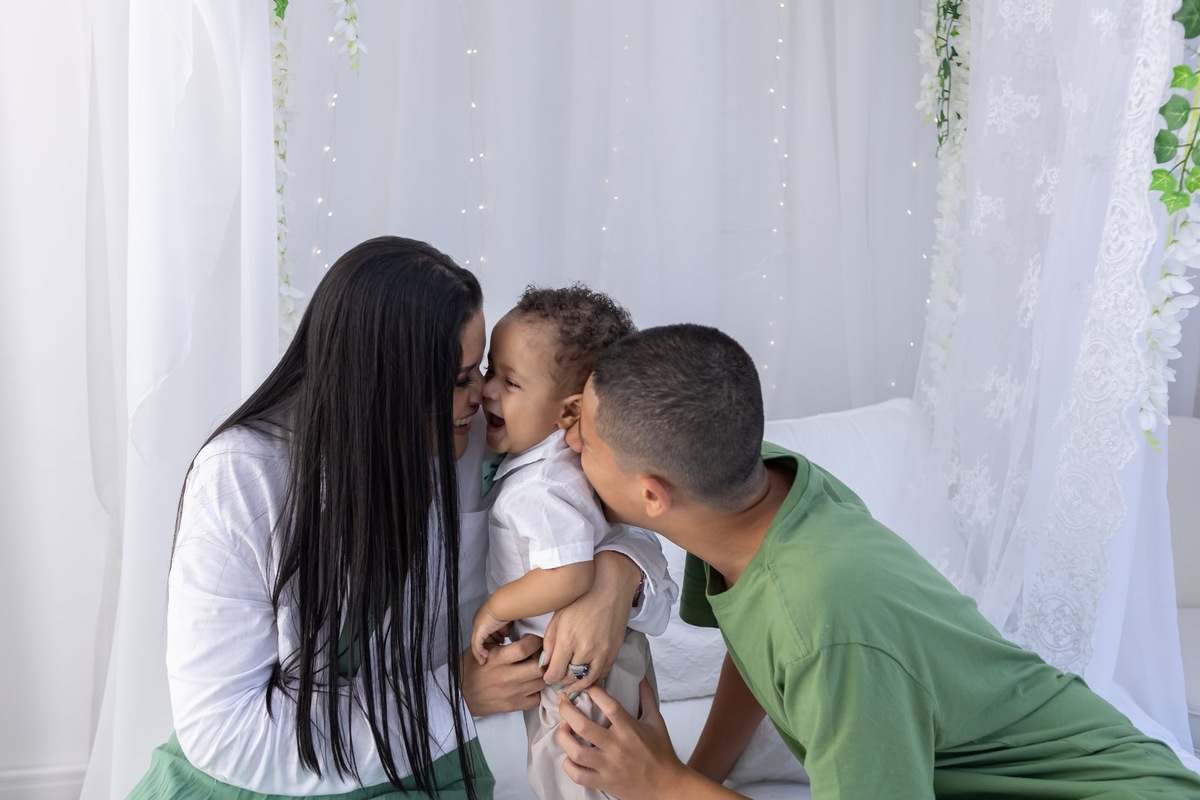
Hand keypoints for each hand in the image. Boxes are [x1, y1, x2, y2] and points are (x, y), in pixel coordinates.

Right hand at [459, 634, 544, 715]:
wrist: (459, 696)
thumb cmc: (469, 669)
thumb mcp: (481, 650)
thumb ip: (501, 642)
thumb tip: (522, 632)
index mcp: (497, 659)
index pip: (525, 648)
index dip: (535, 642)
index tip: (534, 641)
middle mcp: (507, 676)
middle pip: (538, 667)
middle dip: (543, 659)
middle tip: (540, 655)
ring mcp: (512, 693)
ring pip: (541, 682)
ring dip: (542, 674)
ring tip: (535, 670)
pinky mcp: (514, 706)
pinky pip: (536, 699)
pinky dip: (537, 691)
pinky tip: (530, 686)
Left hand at [470, 603, 510, 664]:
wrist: (503, 605)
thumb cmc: (507, 609)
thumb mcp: (506, 620)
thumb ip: (505, 626)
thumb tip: (507, 633)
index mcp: (486, 615)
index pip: (487, 629)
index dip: (494, 636)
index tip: (501, 640)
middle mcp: (479, 620)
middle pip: (483, 636)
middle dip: (491, 642)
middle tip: (498, 646)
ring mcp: (477, 626)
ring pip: (478, 642)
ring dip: (485, 649)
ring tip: (491, 654)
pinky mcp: (478, 632)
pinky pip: (476, 645)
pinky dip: (479, 653)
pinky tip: (484, 657)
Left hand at [543, 551, 639, 690]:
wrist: (610, 586)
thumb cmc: (581, 597)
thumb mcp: (558, 616)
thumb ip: (550, 641)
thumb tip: (546, 662)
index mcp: (568, 639)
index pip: (555, 672)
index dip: (548, 678)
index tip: (546, 677)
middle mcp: (586, 649)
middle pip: (571, 678)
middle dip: (562, 682)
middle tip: (557, 682)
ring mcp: (603, 651)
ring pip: (588, 679)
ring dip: (578, 685)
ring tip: (571, 687)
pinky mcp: (615, 650)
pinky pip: (603, 672)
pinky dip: (594, 678)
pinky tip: (587, 678)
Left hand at [556, 680, 685, 798]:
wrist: (666, 786)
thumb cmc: (661, 752)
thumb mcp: (656, 721)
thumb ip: (647, 698)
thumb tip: (642, 678)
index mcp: (629, 730)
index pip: (608, 705)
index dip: (593, 691)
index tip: (586, 685)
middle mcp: (616, 747)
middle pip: (583, 726)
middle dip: (567, 709)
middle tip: (562, 700)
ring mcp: (608, 766)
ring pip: (575, 752)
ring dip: (564, 737)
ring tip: (563, 727)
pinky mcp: (603, 782)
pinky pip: (578, 775)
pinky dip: (568, 765)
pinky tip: (569, 755)